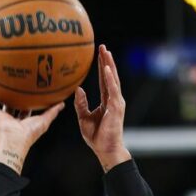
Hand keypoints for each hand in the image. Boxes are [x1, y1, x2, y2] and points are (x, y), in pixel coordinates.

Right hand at [0, 86, 64, 174]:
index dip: (24, 100)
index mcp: (19, 120)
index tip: (27, 90)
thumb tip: (62, 103)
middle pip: (7, 104)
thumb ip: (52, 111)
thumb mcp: (44, 120)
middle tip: (10, 82)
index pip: (21, 108)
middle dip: (8, 95)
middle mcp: (7, 117)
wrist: (13, 139)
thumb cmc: (28, 134)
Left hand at [74, 44, 130, 171]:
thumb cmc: (96, 137)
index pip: (104, 80)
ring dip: (110, 65)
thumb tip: (78, 89)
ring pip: (113, 80)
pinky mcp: (116, 108)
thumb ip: (81, 104)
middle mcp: (113, 99)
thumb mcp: (83, 118)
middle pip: (110, 76)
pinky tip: (107, 68)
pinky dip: (110, 78)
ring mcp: (116, 103)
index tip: (99, 54)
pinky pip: (113, 90)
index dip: (102, 67)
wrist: (105, 149)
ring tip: (106, 52)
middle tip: (102, 46)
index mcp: (106, 101)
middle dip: (107, 60)